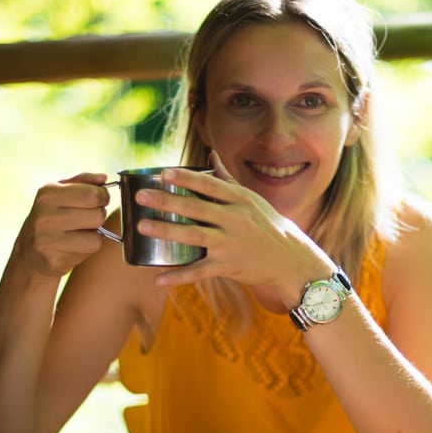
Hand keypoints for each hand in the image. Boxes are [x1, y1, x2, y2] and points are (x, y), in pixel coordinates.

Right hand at [13, 173, 112, 277]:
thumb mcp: (61, 194)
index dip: (102, 197)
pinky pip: (90, 249)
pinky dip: (88, 248)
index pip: (92, 194)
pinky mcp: (53, 259)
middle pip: (98, 214)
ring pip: (97, 233)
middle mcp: (45, 214)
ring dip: (94, 234)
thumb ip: (83, 182)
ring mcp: (47, 238)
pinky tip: (74, 246)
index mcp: (47, 193)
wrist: (29, 255)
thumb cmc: (51, 220)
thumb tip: (103, 177)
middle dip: (98, 216)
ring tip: (78, 233)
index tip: (97, 201)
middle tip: (86, 220)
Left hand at [134, 153, 329, 296]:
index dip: (185, 178)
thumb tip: (211, 154)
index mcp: (239, 200)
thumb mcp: (252, 199)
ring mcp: (231, 244)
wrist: (290, 260)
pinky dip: (178, 276)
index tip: (163, 173)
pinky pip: (200, 272)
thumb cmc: (269, 226)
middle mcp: (235, 219)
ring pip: (194, 236)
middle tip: (140, 197)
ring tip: (142, 227)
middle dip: (166, 201)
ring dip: (167, 231)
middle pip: (196, 208)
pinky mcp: (229, 266)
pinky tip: (158, 278)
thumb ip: (228, 179)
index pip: (209, 184)